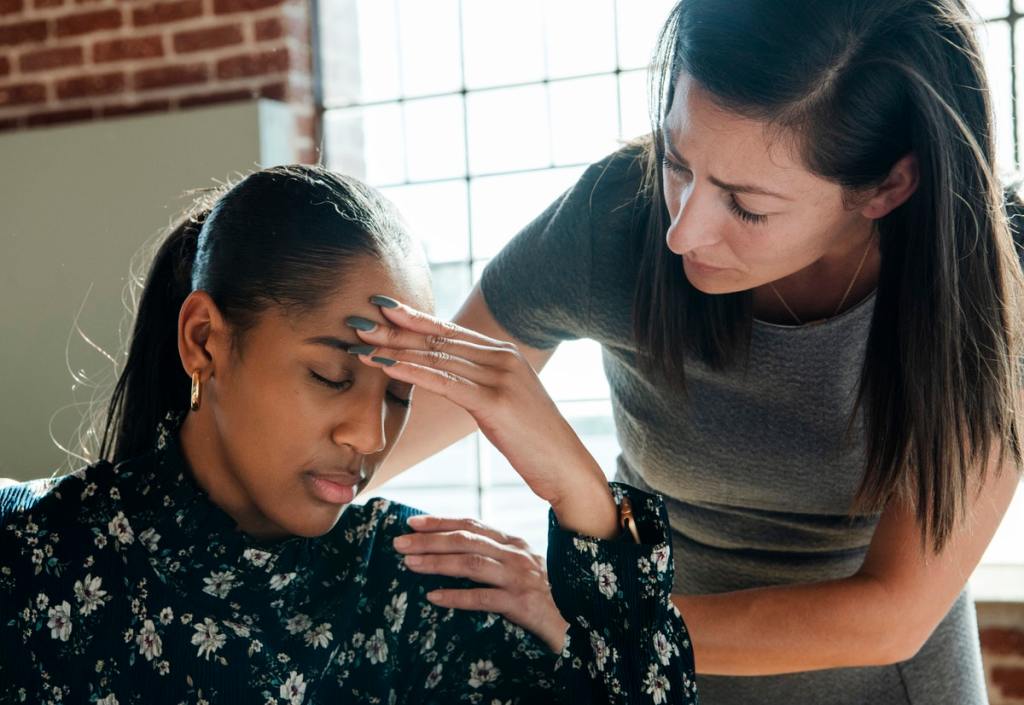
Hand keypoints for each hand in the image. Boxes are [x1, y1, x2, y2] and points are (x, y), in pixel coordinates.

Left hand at [350, 297, 616, 537]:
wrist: (566, 467)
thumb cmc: (532, 441)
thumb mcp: (503, 402)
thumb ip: (477, 382)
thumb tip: (445, 375)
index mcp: (503, 354)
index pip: (448, 330)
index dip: (413, 318)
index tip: (381, 308)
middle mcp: (502, 357)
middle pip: (438, 338)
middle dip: (396, 329)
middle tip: (359, 322)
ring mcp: (500, 376)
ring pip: (437, 357)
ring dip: (395, 349)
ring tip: (363, 345)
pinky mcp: (495, 401)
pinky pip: (444, 381)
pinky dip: (411, 371)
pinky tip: (386, 366)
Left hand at [394, 514, 568, 652]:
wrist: (576, 621)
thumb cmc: (545, 595)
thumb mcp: (521, 568)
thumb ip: (495, 556)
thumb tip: (456, 549)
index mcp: (513, 543)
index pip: (472, 525)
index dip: (441, 522)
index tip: (413, 522)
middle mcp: (515, 555)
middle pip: (466, 540)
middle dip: (430, 540)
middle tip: (400, 543)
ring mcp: (519, 578)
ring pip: (471, 564)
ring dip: (437, 563)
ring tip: (411, 565)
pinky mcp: (521, 603)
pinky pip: (482, 598)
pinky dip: (456, 597)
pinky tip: (434, 598)